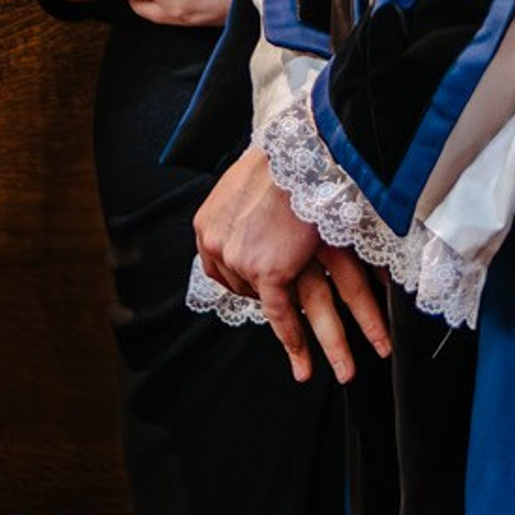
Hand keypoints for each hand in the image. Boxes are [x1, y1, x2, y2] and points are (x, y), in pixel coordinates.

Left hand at [194, 151, 389, 384]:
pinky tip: (304, 362)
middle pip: (240, 287)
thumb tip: (254, 223)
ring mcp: (241, 262)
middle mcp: (216, 245)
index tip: (265, 291)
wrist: (303, 147)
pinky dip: (293, 341)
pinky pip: (279, 315)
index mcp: (206, 223)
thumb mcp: (247, 182)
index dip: (245, 281)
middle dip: (264, 303)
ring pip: (265, 306)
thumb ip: (243, 208)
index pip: (222, 267)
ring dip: (291, 338)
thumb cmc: (285, 157)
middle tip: (285, 321)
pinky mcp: (268, 272)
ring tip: (307, 366)